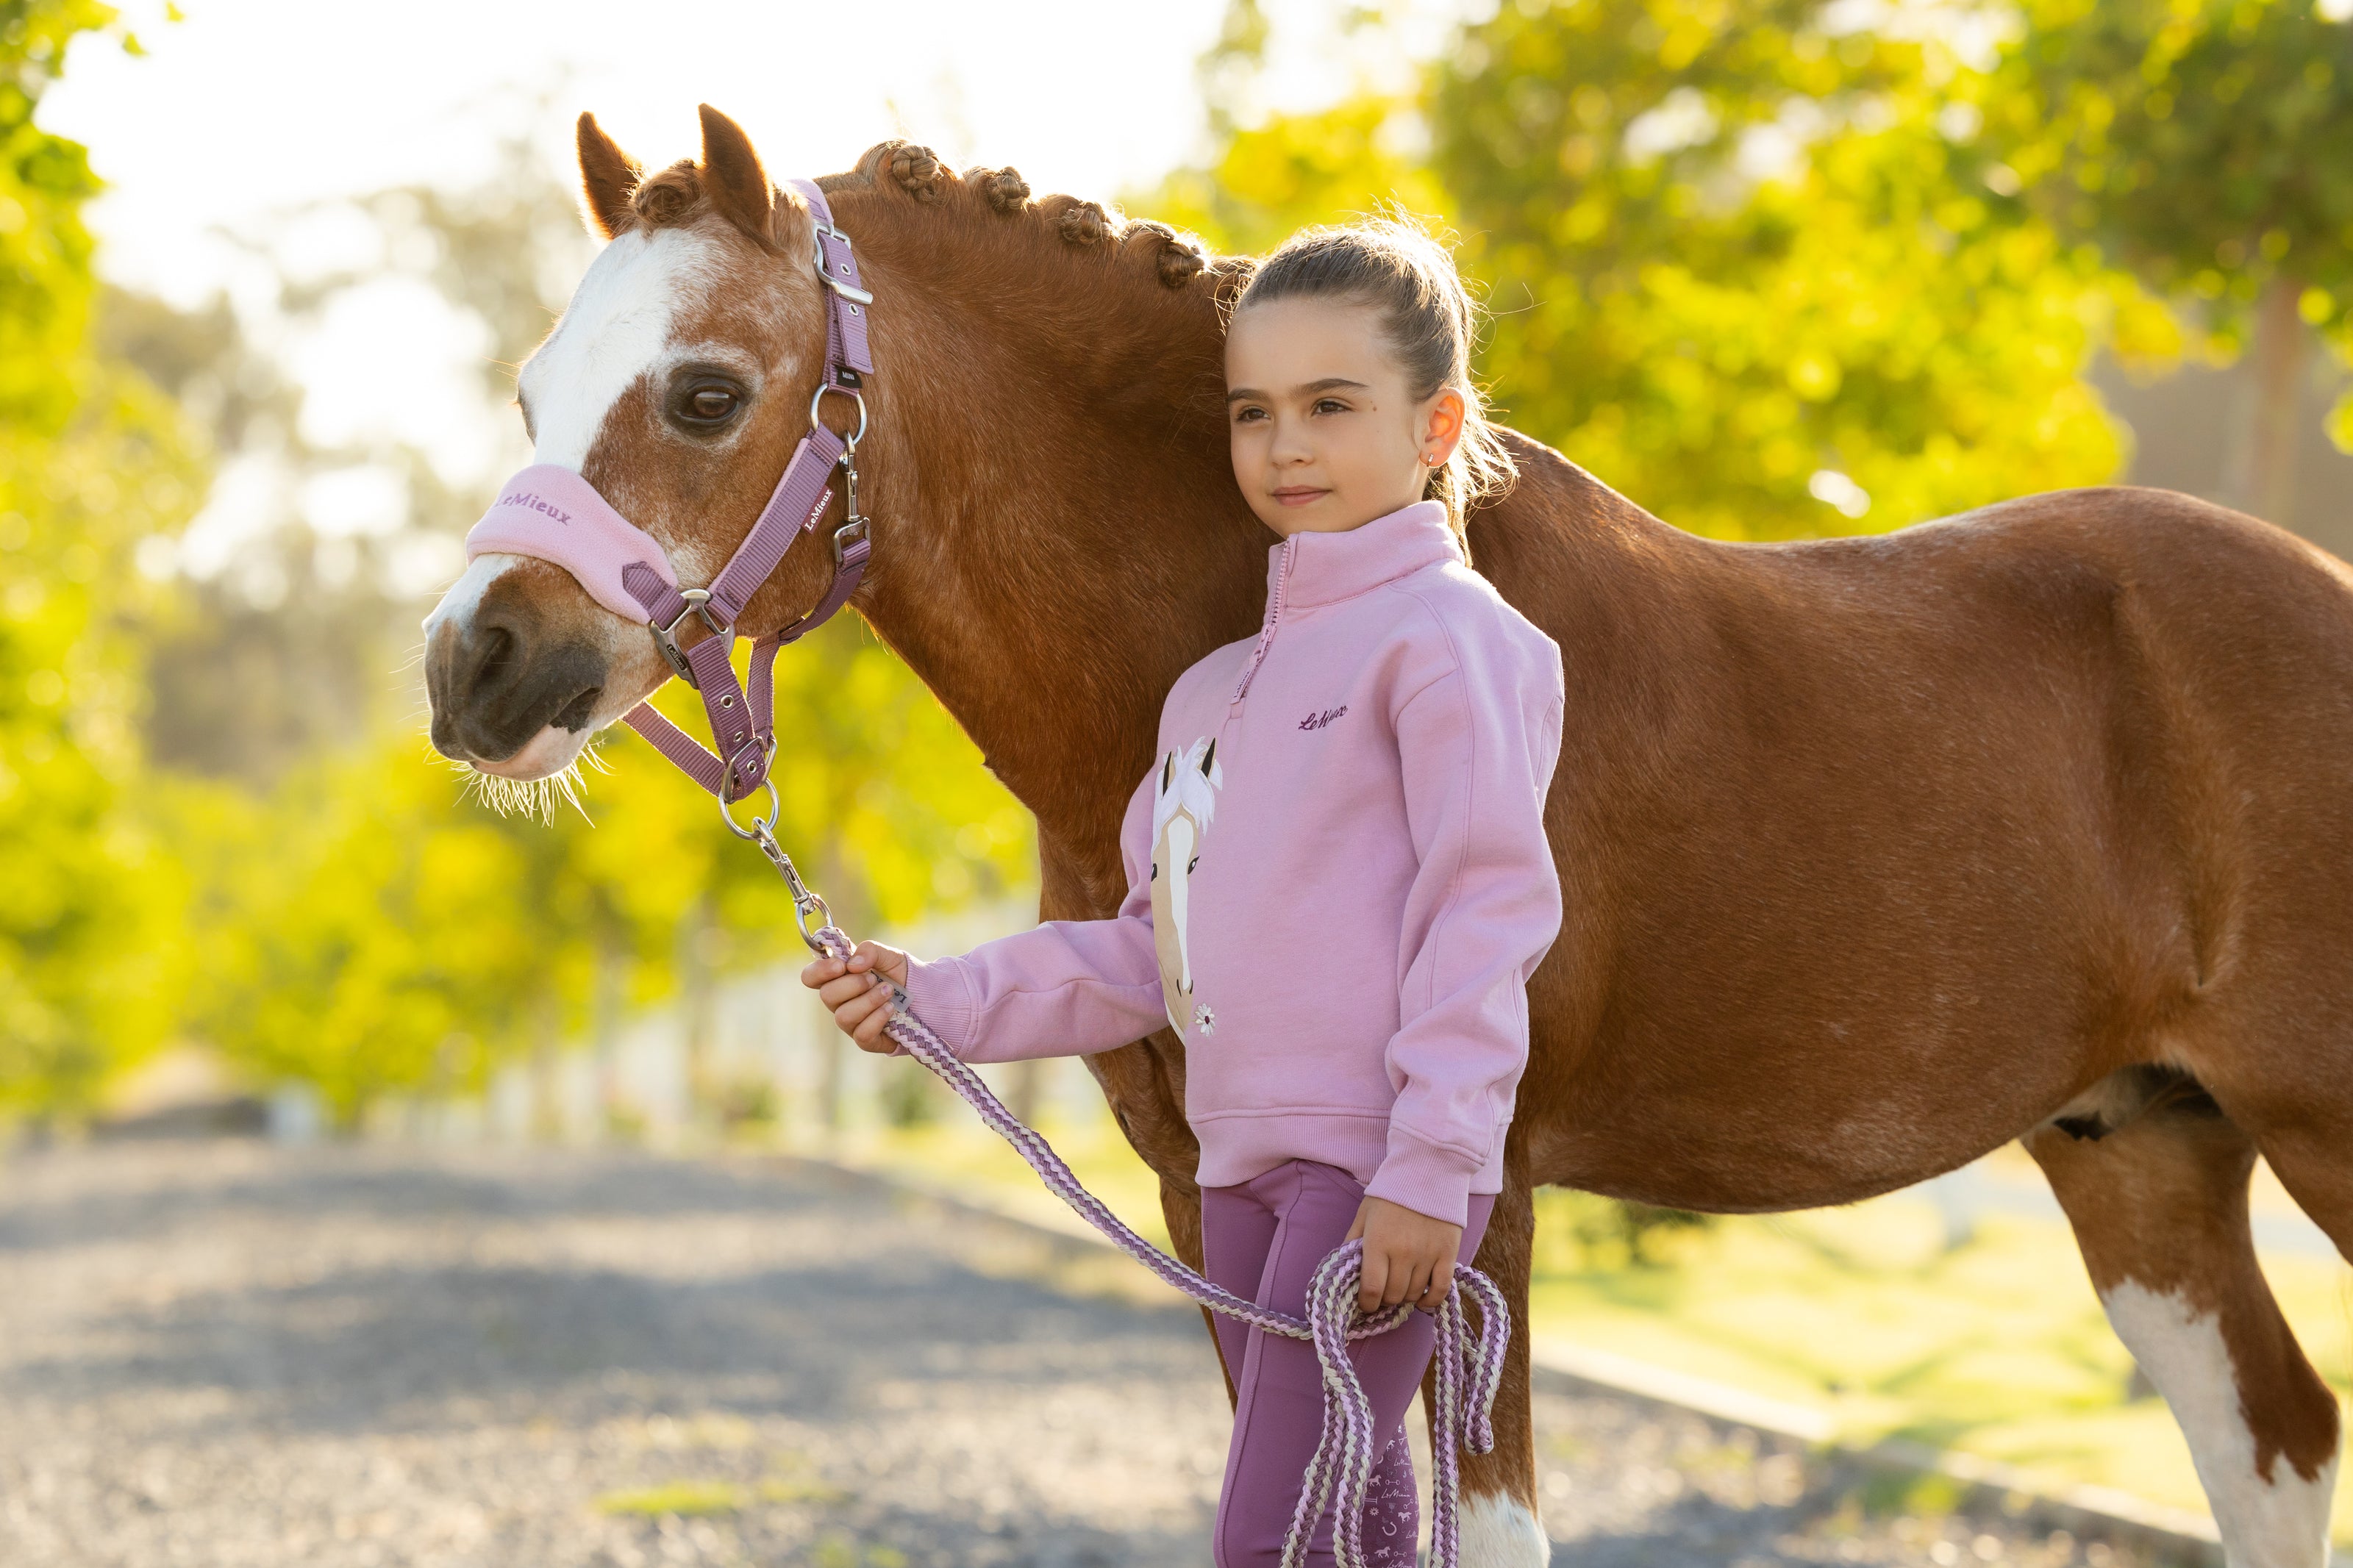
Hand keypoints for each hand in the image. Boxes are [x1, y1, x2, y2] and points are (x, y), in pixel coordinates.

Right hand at [800, 941, 910, 1052]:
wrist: (923, 996)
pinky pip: (862, 1034)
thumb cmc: (899, 974)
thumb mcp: (888, 955)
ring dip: (869, 1000)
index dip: (820, 971)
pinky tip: (891, 1009)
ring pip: (843, 1016)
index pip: (810, 977)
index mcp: (837, 978)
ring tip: (888, 992)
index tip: (842, 965)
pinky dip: (878, 1018)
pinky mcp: (865, 1040)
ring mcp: (851, 1023)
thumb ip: (870, 950)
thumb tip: (853, 965)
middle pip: (826, 996)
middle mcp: (839, 1001)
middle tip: (873, 978)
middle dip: (853, 984)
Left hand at [1345, 1196, 1464, 1313]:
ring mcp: (1427, 1254)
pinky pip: (1441, 1289)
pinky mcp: (1448, 1254)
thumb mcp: (1364, 1214)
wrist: (1427, 1170)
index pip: (1372, 1290)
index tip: (1366, 1303)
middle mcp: (1403, 1252)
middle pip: (1393, 1295)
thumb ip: (1352, 1242)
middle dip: (1385, 1299)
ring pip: (1414, 1294)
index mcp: (1377, 1242)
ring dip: (1405, 1296)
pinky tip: (1423, 1300)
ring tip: (1401, 1287)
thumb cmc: (1391, 1193)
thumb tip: (1346, 1270)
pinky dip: (1431, 1301)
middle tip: (1384, 1292)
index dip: (1367, 1304)